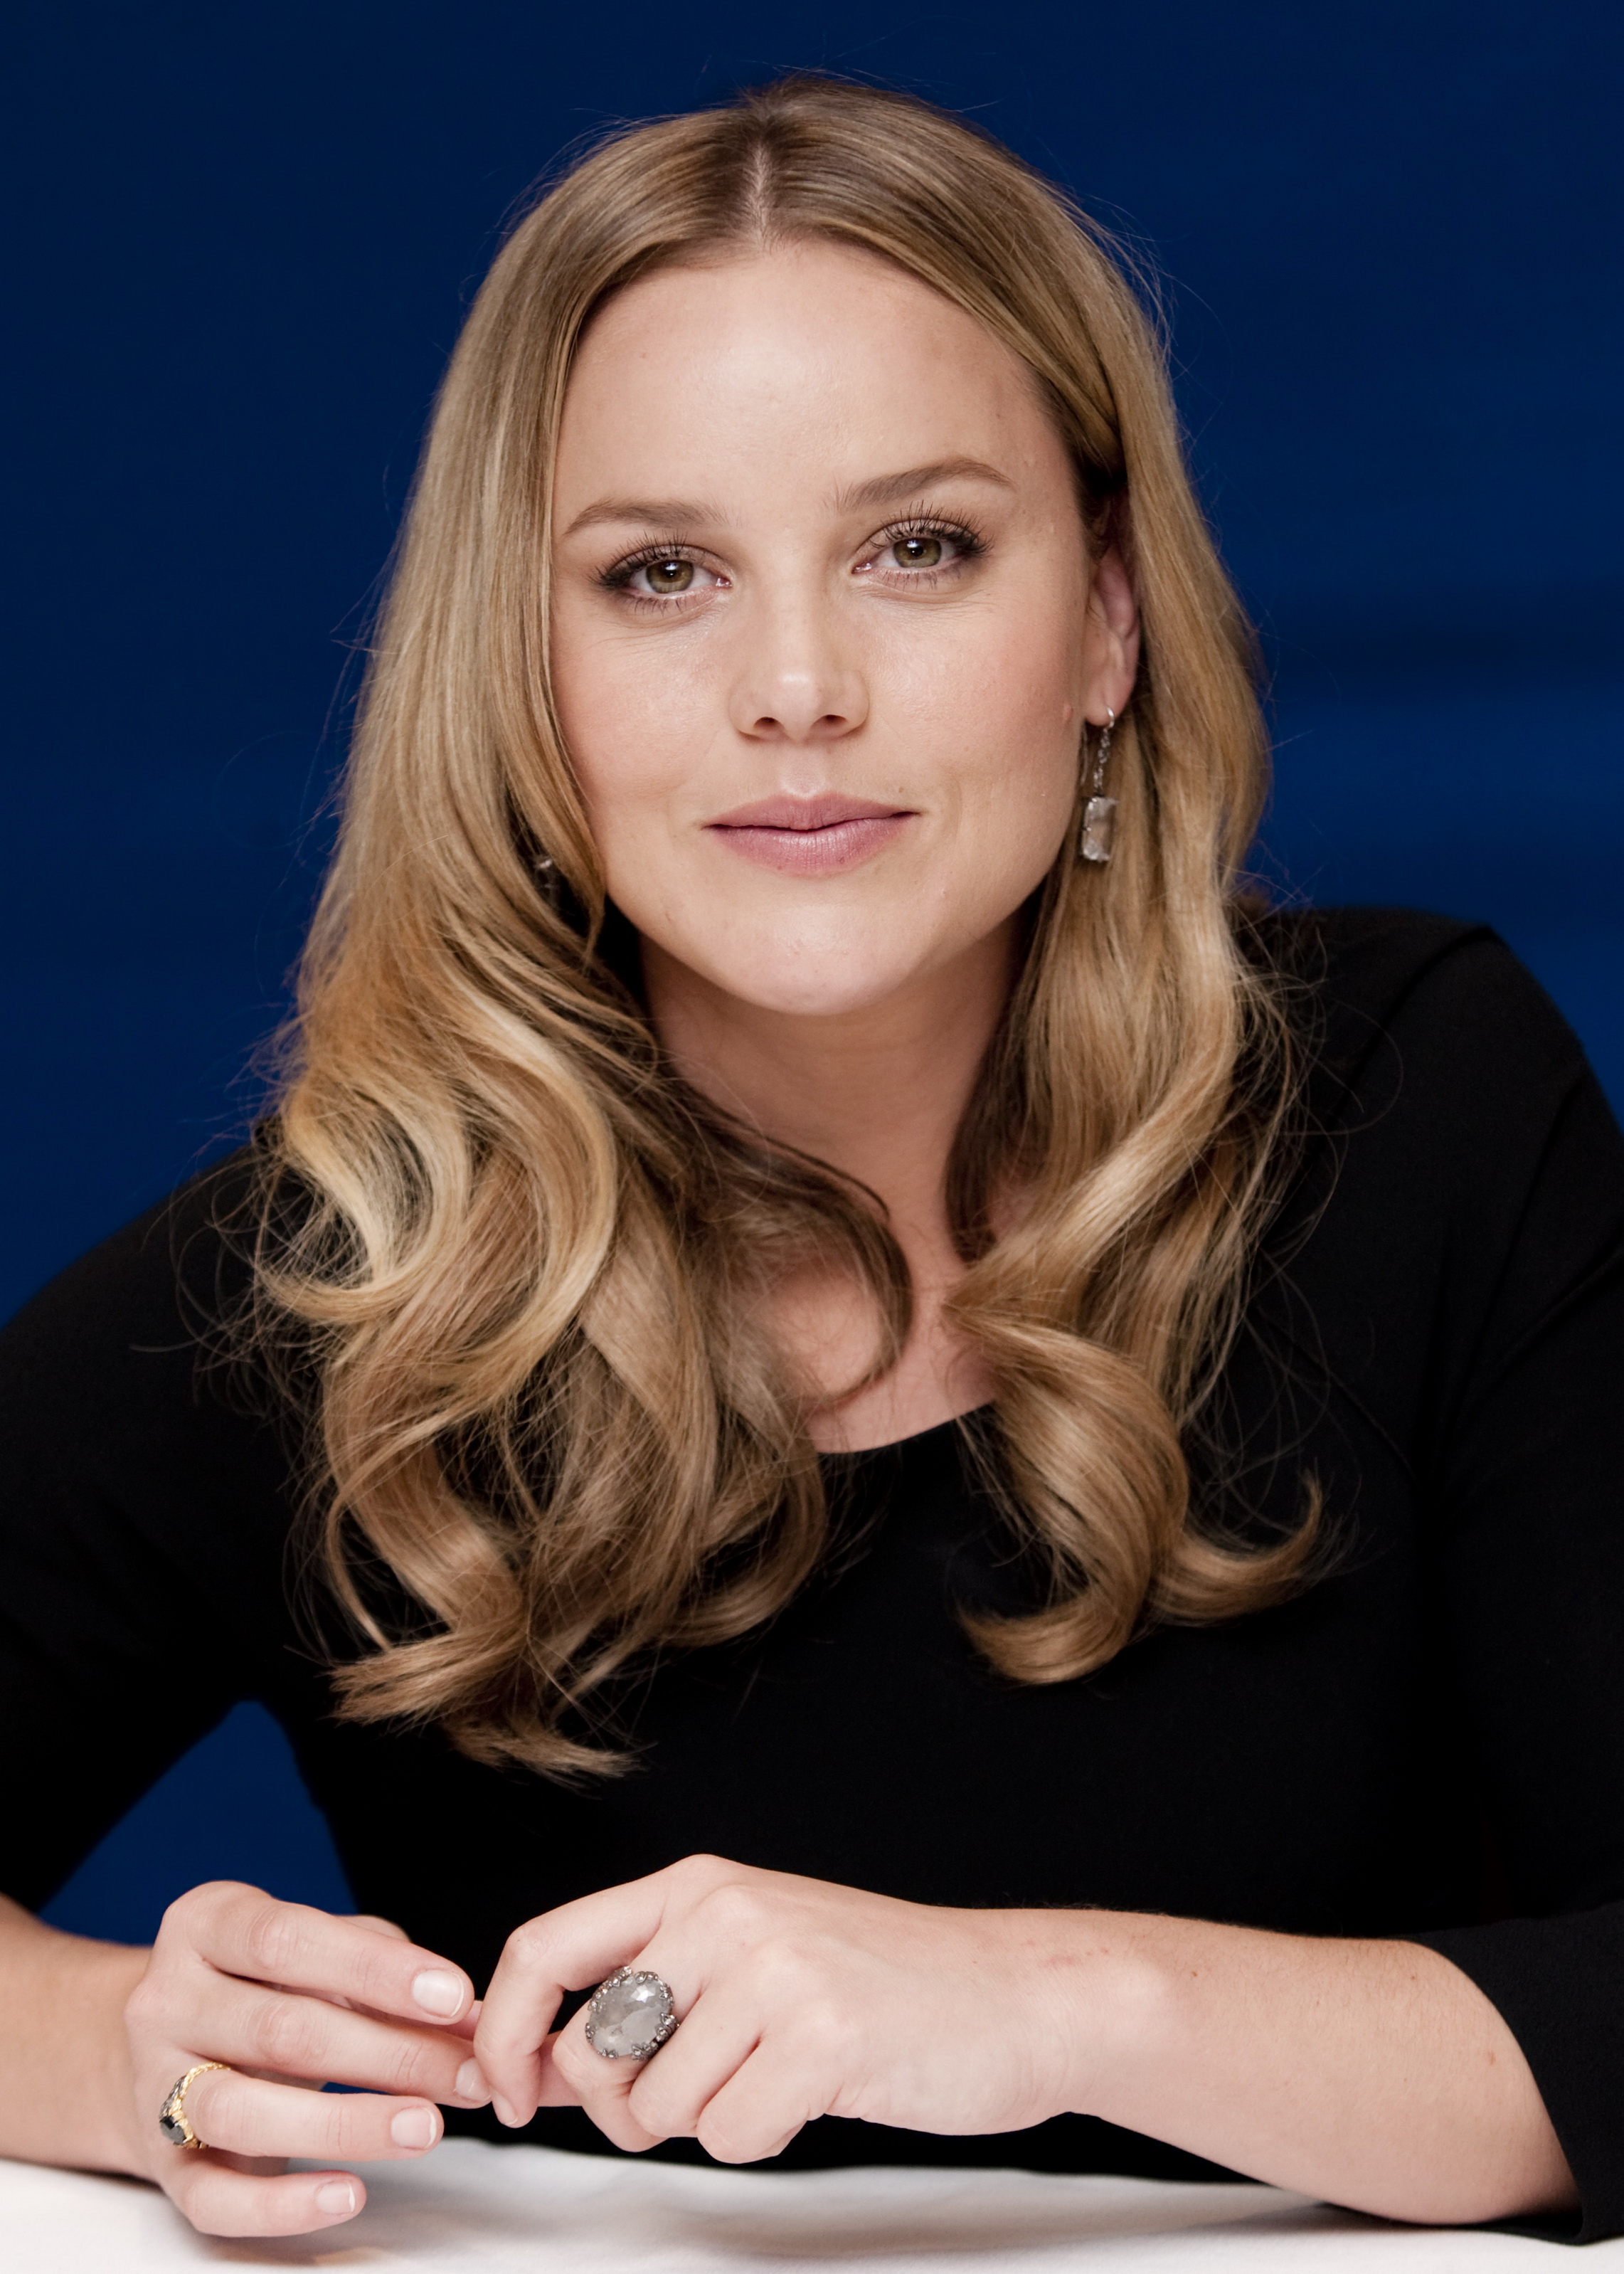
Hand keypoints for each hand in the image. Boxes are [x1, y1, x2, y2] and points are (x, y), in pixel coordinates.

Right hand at [121, 1880, 490, 2235]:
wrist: (158, 2044)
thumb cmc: (261, 1986)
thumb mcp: (312, 1953)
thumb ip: (385, 1973)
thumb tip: (469, 2017)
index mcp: (205, 1925)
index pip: (288, 1940)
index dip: (375, 1969)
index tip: (453, 1996)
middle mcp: (167, 2000)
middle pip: (279, 2031)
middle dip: (389, 2054)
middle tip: (468, 2076)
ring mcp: (153, 2084)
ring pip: (239, 2112)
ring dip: (343, 2124)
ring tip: (425, 2128)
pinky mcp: (160, 2163)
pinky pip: (211, 2196)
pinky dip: (280, 2205)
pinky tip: (348, 2192)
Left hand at [476, 1854, 1101, 2162]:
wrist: (1018, 1996)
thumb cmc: (881, 1987)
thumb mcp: (748, 1957)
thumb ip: (642, 1998)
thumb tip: (529, 2063)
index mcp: (697, 1885)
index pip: (544, 1946)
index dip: (502, 2031)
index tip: (507, 2091)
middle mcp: (725, 1912)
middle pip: (591, 2051)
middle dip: (625, 2108)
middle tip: (701, 2096)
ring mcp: (775, 1970)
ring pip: (657, 2107)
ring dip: (707, 2124)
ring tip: (776, 2081)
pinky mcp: (821, 2038)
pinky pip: (731, 2140)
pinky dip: (765, 2142)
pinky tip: (817, 2095)